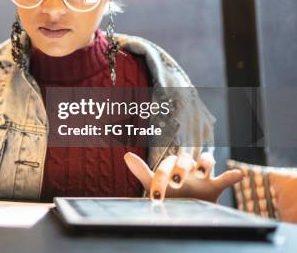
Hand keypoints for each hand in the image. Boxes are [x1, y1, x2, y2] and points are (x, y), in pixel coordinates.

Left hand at [124, 151, 243, 202]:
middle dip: (182, 168)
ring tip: (201, 173)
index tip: (156, 196)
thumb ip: (142, 171)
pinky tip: (238, 174)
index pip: (167, 164)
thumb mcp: (154, 184)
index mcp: (172, 165)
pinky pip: (225, 178)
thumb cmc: (168, 194)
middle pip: (186, 158)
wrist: (183, 210)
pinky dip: (232, 175)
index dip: (161, 178)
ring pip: (207, 160)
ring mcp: (202, 176)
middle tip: (177, 182)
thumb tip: (127, 155)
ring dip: (204, 163)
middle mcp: (187, 167)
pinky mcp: (215, 187)